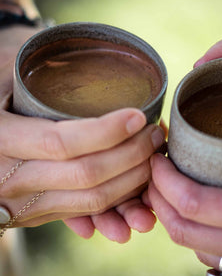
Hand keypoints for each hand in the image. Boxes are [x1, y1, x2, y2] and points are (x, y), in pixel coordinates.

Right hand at [0, 54, 163, 241]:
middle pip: (85, 176)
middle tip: (154, 132)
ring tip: (153, 153)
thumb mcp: (8, 74)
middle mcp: (9, 180)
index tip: (138, 115)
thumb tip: (98, 60)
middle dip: (131, 155)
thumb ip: (42, 74)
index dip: (106, 132)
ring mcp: (23, 204)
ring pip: (91, 200)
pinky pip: (86, 211)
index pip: (61, 142)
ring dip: (133, 180)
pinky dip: (119, 198)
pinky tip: (139, 180)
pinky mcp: (36, 215)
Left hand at [149, 154, 221, 275]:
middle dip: (156, 199)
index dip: (164, 180)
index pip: (193, 202)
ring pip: (190, 246)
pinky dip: (192, 234)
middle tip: (151, 173)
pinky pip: (208, 258)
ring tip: (165, 191)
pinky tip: (195, 216)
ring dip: (170, 218)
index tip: (157, 159)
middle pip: (181, 228)